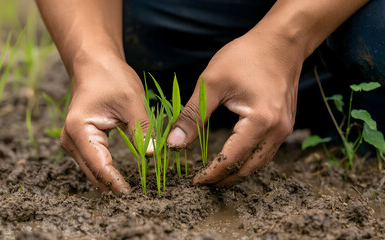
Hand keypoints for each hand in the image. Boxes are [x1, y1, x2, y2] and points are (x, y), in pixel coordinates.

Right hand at [60, 56, 150, 193]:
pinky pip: (94, 162)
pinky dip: (106, 171)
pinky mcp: (81, 142)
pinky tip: (120, 179)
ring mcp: (73, 142)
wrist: (95, 65)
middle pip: (92, 172)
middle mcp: (71, 139)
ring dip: (109, 180)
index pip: (99, 165)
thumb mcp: (132, 101)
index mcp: (80, 129)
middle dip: (112, 185)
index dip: (115, 181)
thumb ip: (142, 129)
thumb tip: (153, 155)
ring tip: (130, 192)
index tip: (131, 193)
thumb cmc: (111, 78)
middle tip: (135, 197)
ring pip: (92, 170)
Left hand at [167, 29, 302, 186]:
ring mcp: (284, 128)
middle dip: (225, 178)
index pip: (231, 159)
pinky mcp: (285, 123)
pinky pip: (266, 151)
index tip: (195, 181)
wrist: (281, 41)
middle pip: (249, 167)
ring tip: (217, 175)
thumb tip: (174, 143)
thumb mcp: (212, 84)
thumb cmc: (246, 56)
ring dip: (238, 171)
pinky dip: (249, 159)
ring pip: (260, 162)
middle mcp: (277, 130)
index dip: (212, 173)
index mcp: (260, 121)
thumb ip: (193, 116)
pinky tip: (235, 158)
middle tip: (204, 183)